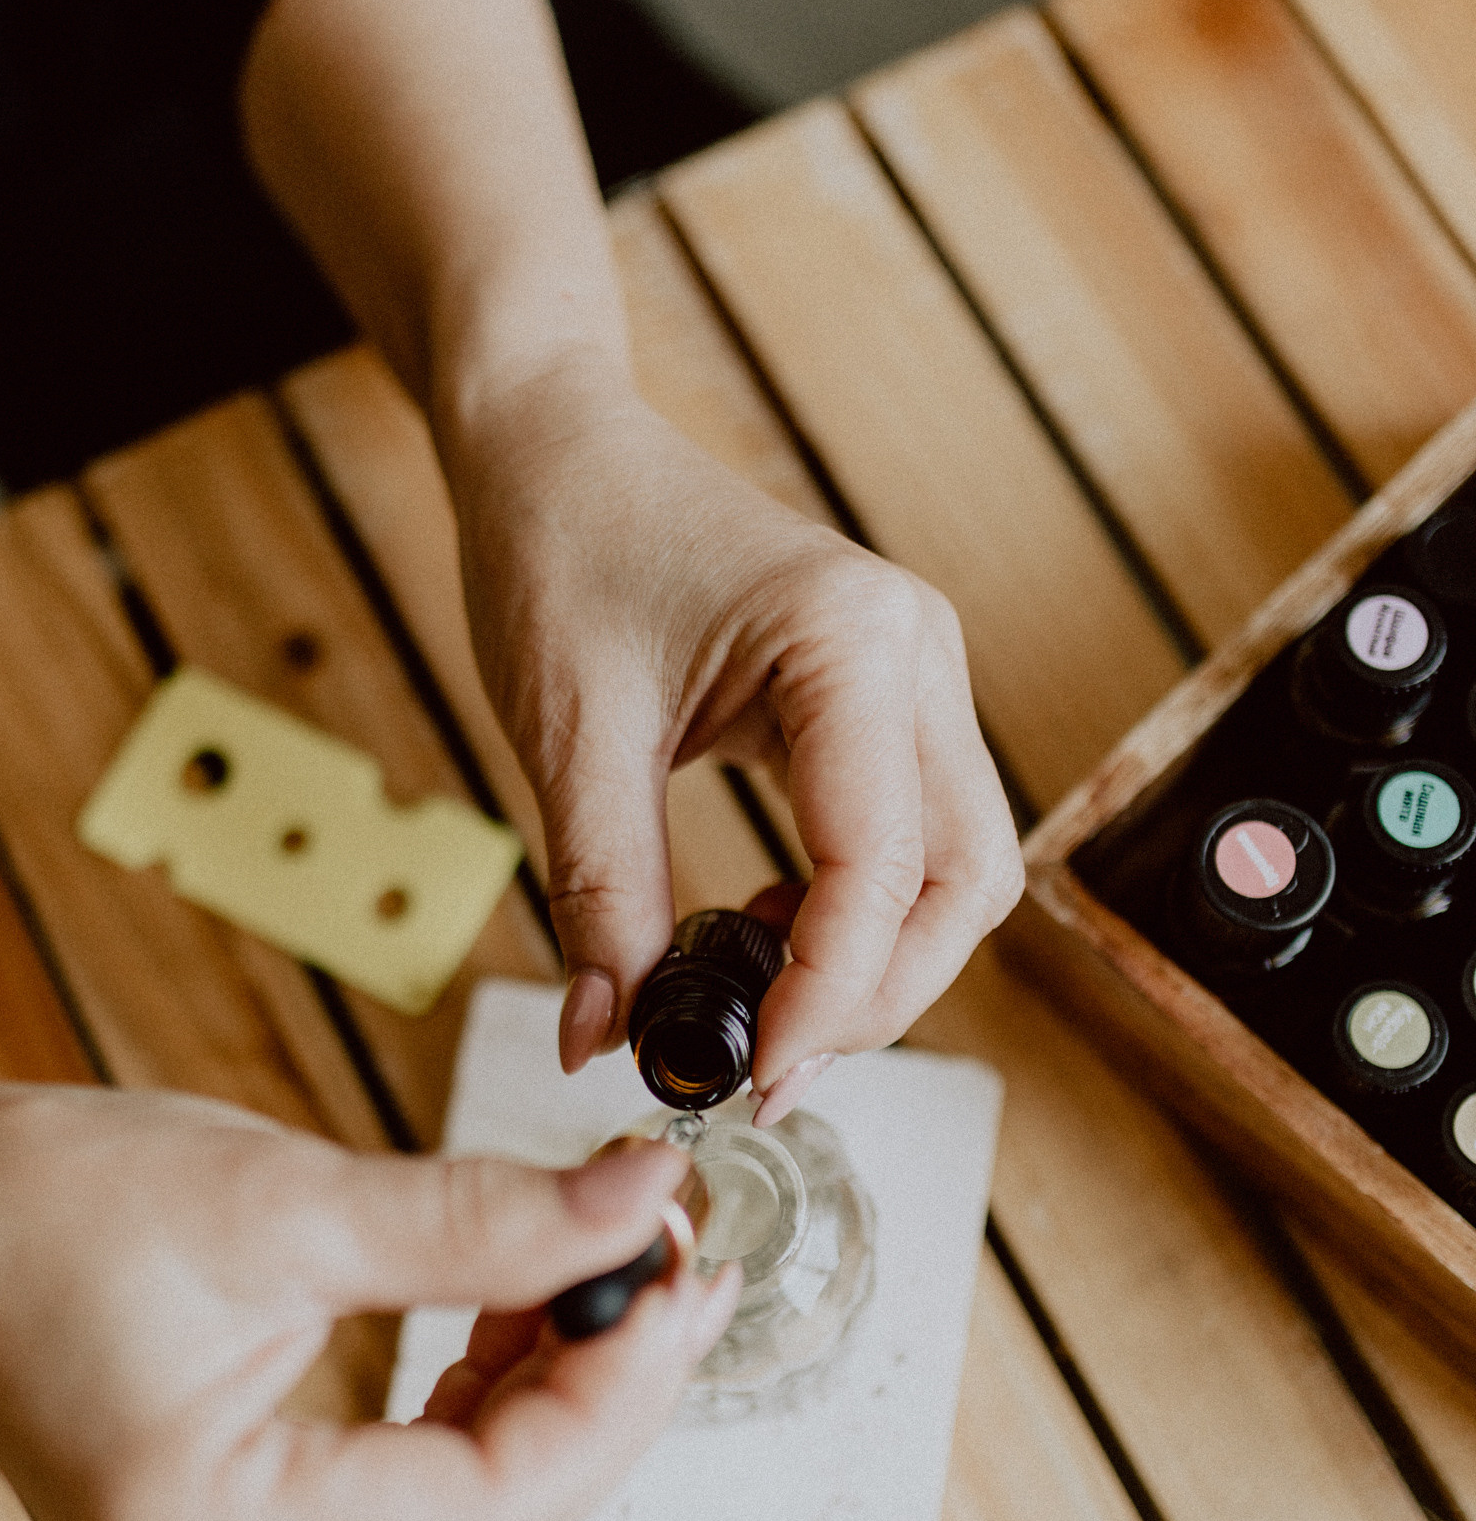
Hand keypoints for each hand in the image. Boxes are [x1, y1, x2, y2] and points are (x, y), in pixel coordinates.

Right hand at [0, 978, 732, 1520]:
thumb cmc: (49, 1200)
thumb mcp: (283, 1200)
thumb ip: (482, 1221)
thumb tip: (647, 1201)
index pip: (492, 1507)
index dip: (618, 1390)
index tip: (691, 1266)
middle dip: (601, 1396)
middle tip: (675, 1259)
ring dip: (549, 1403)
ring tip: (608, 1267)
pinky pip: (404, 1507)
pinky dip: (475, 1416)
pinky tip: (515, 1313)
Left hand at [451, 370, 1022, 1107]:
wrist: (555, 445)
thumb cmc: (560, 547)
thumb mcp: (567, 736)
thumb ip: (601, 897)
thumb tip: (606, 1043)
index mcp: (850, 640)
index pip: (883, 865)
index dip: (829, 993)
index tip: (752, 1075)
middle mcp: (915, 651)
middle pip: (964, 881)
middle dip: (877, 995)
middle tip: (762, 1067)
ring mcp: (914, 672)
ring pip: (954, 868)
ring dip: (872, 962)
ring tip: (750, 1010)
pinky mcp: (884, 698)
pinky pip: (909, 835)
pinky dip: (853, 911)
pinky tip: (758, 932)